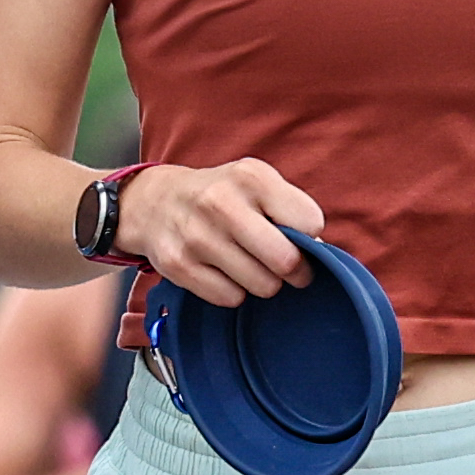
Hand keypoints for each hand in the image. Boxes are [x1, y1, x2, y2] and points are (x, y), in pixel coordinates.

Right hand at [118, 154, 325, 307]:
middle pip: (286, 261)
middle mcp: (221, 203)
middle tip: (286, 266)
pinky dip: (234, 291)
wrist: (156, 202)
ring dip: (264, 282)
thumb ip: (291, 209)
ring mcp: (197, 236)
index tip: (296, 236)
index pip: (309, 223)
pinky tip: (224, 272)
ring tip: (249, 264)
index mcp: (250, 177)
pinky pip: (230, 298)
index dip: (310, 237)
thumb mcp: (256, 182)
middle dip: (295, 271)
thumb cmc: (221, 196)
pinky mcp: (178, 265)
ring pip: (262, 285)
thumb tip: (318, 252)